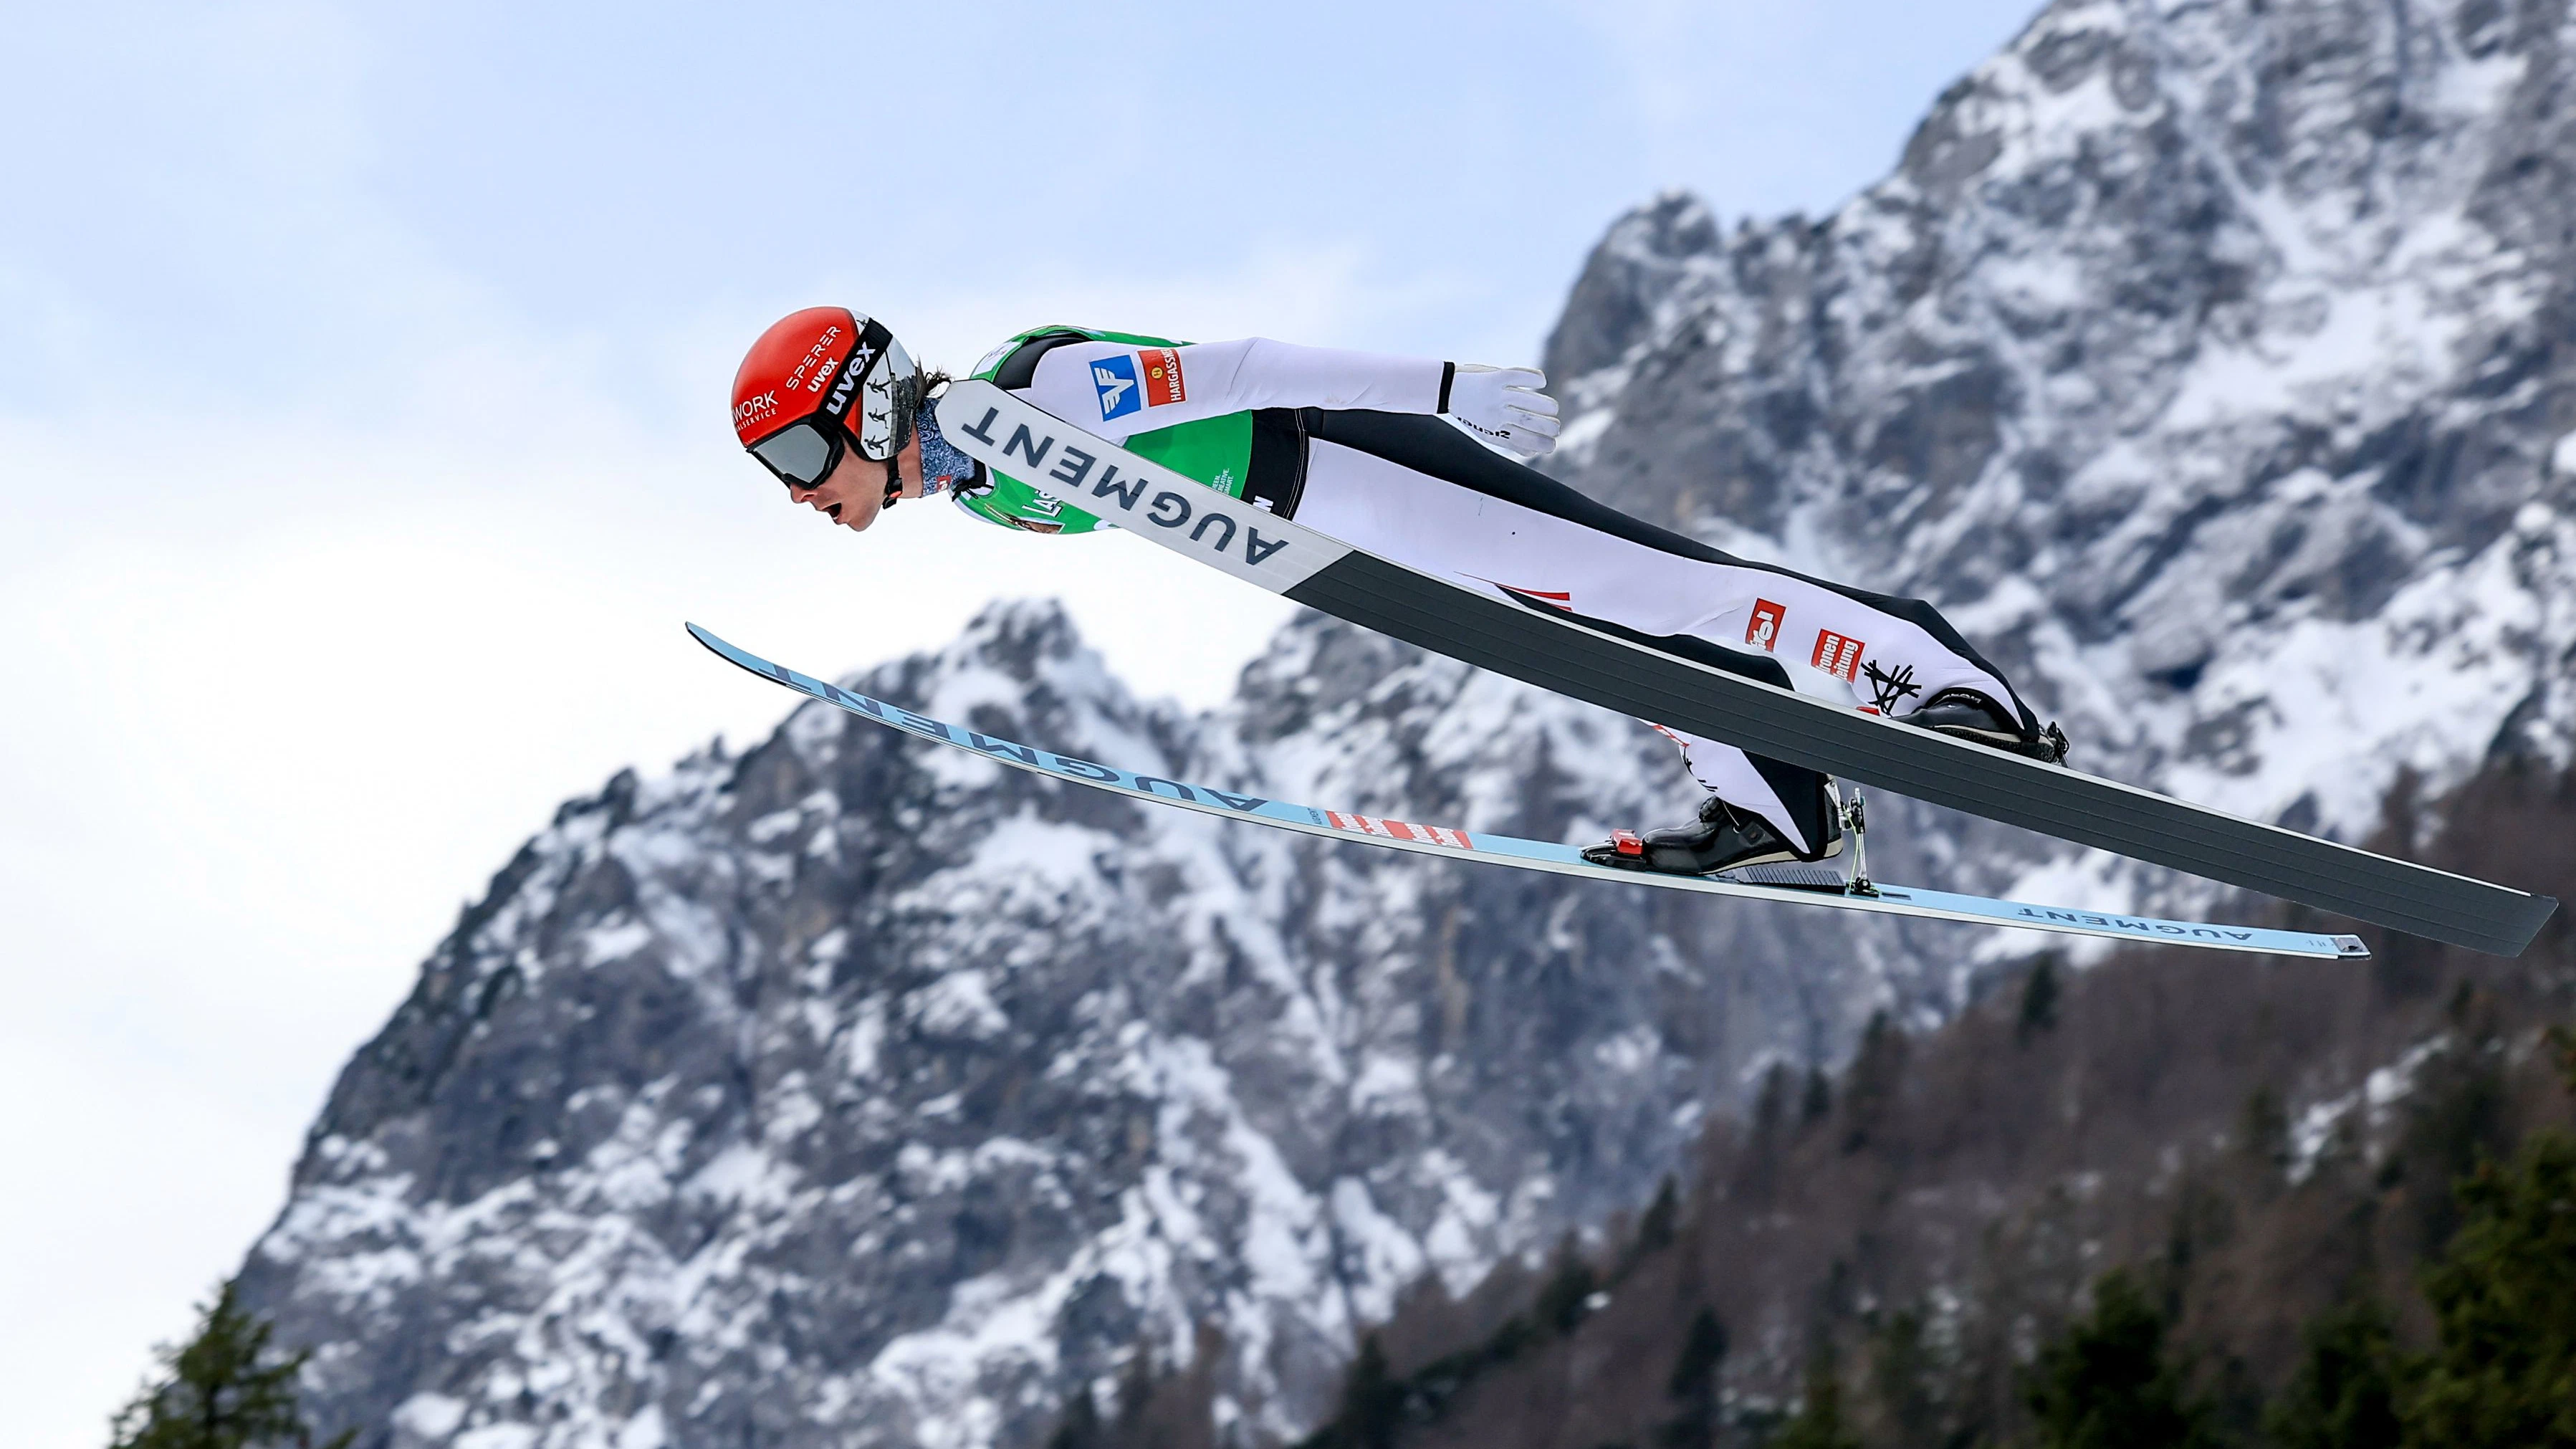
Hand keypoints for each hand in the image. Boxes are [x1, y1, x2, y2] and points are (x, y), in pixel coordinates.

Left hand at [1444, 364, 1560, 458]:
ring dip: (1545, 406)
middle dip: (1547, 426)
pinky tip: (1542, 381)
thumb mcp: (1485, 431)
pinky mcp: (1493, 377)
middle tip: (1556, 427)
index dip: (1540, 444)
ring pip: (1525, 400)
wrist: (1446, 389)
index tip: (1552, 445)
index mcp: (1492, 430)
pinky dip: (1533, 377)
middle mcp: (1494, 414)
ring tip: (1553, 409)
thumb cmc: (1471, 412)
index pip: (1522, 440)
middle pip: (1527, 420)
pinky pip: (1517, 376)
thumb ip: (1508, 440)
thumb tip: (1532, 452)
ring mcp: (1494, 395)